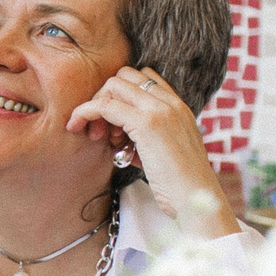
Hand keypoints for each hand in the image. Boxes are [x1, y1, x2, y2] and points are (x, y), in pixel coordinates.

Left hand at [66, 67, 237, 236]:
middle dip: (106, 96)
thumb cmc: (180, 184)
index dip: (120, 95)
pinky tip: (78, 127)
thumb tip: (121, 138)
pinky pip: (104, 106)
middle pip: (125, 76)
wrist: (197, 199)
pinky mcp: (147, 123)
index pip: (143, 78)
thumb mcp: (166, 152)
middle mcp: (171, 103)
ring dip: (97, 106)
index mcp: (178, 107)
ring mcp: (160, 110)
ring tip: (100, 138)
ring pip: (113, 85)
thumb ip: (147, 138)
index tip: (113, 124)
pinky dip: (85, 113)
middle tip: (101, 130)